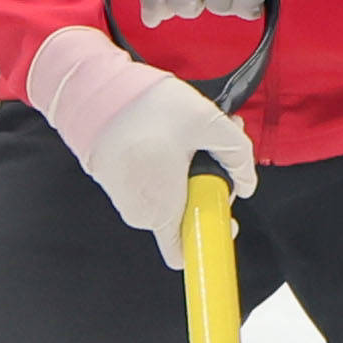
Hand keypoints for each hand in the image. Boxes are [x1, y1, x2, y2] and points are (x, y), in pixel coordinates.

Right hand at [27, 23, 255, 263]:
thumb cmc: (146, 108)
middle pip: (186, 214)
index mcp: (162, 210)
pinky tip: (172, 133)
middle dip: (207, 184)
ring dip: (190, 169)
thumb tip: (247, 182)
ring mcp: (125, 198)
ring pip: (171, 195)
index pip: (185, 253)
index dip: (210, 232)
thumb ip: (238, 154)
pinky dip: (168, 164)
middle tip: (214, 147)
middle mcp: (141, 213)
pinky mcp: (116, 182)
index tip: (222, 205)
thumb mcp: (208, 122)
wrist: (95, 89)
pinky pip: (151, 183)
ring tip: (193, 133)